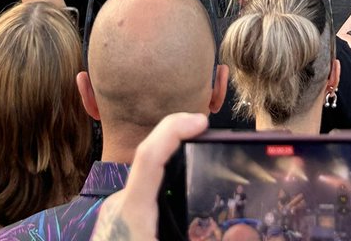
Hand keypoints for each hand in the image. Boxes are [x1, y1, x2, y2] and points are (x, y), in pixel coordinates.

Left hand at [91, 113, 208, 240]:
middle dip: (178, 142)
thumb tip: (238, 231)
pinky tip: (174, 194)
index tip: (200, 121)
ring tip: (196, 159)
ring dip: (169, 166)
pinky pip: (138, 192)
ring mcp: (113, 211)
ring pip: (145, 178)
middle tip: (204, 134)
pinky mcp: (113, 219)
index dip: (174, 129)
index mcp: (132, 213)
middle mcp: (118, 206)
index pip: (150, 155)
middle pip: (150, 161)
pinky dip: (159, 184)